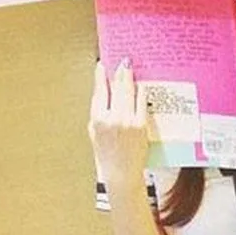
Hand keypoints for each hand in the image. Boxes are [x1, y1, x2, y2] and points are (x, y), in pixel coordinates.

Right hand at [89, 58, 148, 184]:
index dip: (100, 76)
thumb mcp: (94, 133)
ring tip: (129, 68)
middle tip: (123, 62)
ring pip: (128, 92)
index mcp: (97, 119)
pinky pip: (141, 103)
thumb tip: (102, 93)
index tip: (102, 65)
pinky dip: (140, 92)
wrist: (121, 173)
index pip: (99, 91)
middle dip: (119, 72)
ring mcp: (127, 121)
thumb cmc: (107, 155)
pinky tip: (141, 85)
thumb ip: (98, 114)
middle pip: (115, 88)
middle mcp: (112, 118)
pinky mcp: (140, 125)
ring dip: (129, 78)